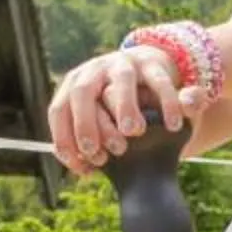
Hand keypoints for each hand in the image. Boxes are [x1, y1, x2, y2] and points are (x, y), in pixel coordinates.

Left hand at [47, 46, 194, 174]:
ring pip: (122, 81)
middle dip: (86, 124)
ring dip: (124, 107)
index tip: (85, 168)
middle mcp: (95, 72)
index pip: (59, 110)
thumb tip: (81, 166)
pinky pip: (160, 82)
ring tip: (134, 132)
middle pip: (82, 92)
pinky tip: (172, 126)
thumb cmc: (116, 109)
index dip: (65, 140)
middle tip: (100, 153)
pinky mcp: (152, 64)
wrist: (145, 71)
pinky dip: (167, 103)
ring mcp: (123, 65)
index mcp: (75, 86)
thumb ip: (88, 142)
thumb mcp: (98, 120)